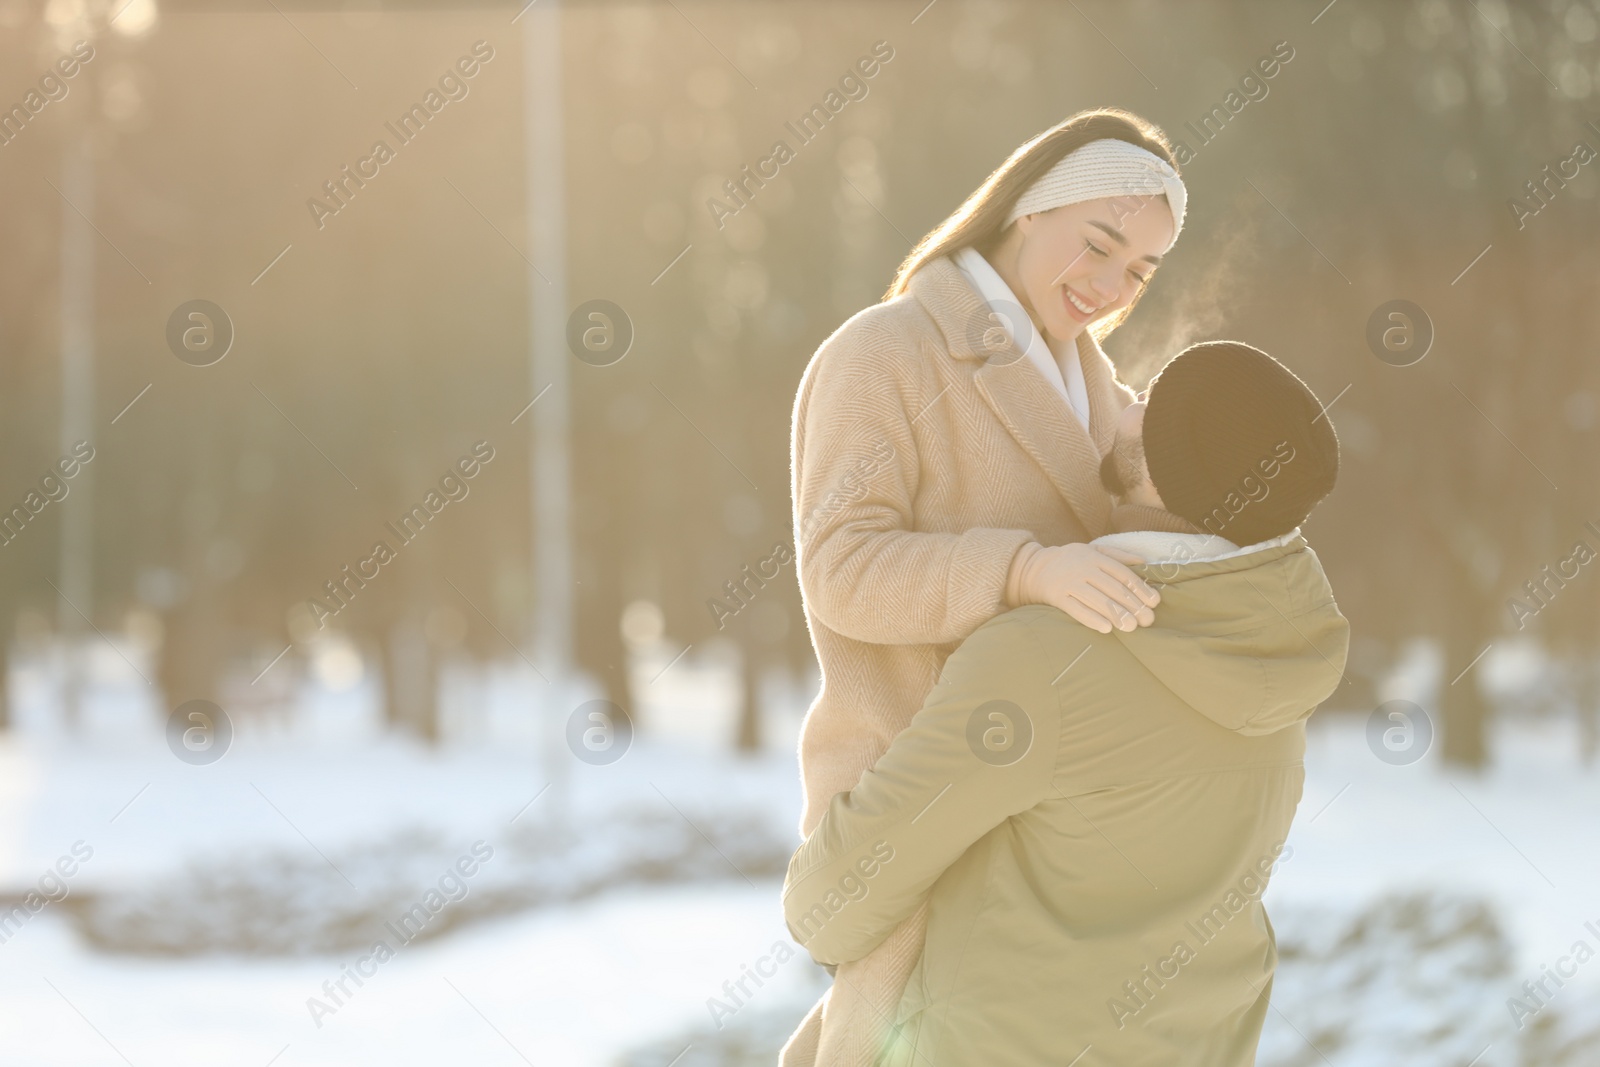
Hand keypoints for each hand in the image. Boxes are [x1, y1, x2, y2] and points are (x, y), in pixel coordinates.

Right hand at [1013, 542, 1159, 633]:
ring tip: (1131, 627)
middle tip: (1147, 620)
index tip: (1154, 602)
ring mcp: (1069, 583)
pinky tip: (1106, 629)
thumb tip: (1144, 561)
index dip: (1140, 588)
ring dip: (1116, 614)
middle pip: (1113, 588)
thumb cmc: (1072, 561)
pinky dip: (1091, 619)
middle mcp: (1083, 568)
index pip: (1122, 574)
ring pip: (1096, 600)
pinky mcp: (1057, 597)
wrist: (1035, 568)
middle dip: (1133, 605)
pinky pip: (1075, 610)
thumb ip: (1119, 555)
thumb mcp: (1093, 550)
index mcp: (1095, 556)